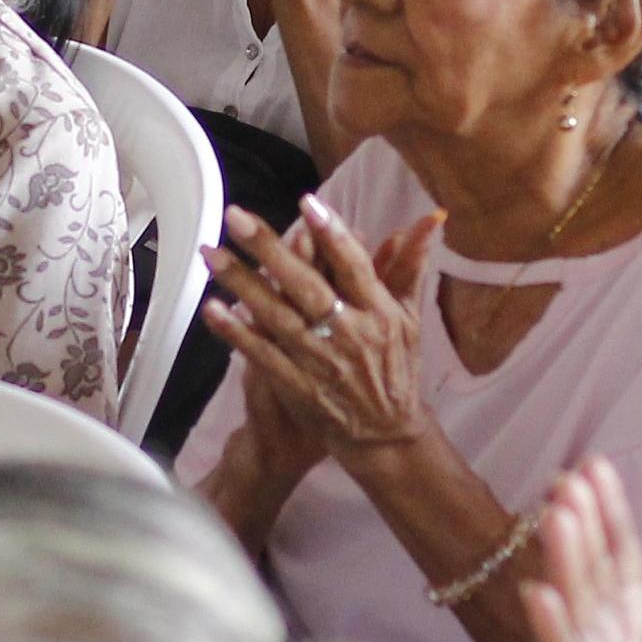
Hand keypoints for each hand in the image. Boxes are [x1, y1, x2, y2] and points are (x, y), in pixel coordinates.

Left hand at [202, 193, 435, 459]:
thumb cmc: (398, 369)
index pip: (355, 267)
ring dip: (241, 283)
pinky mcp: (298, 387)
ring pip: (276, 316)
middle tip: (236, 216)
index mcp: (380, 313)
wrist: (387, 437)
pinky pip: (263, 355)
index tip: (307, 203)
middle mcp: (350, 334)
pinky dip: (238, 333)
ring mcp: (321, 363)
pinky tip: (212, 309)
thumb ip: (410, 266)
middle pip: (306, 286)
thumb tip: (430, 218)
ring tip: (211, 253)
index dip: (332, 235)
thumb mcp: (411, 318)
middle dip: (270, 249)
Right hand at [519, 459, 641, 641]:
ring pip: (575, 602)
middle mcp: (605, 625)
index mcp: (635, 607)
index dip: (608, 510)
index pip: (619, 549)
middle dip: (581, 524)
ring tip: (554, 518)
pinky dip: (552, 630)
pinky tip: (539, 596)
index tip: (594, 465)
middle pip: (592, 566)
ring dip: (562, 561)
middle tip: (568, 480)